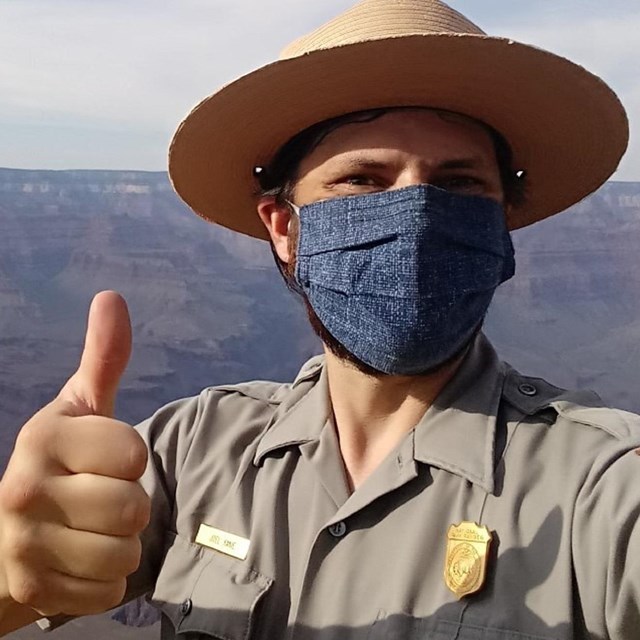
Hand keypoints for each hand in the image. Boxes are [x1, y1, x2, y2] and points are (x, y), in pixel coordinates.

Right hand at [0, 291, 149, 616]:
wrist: (5, 535)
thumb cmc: (59, 464)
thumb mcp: (81, 408)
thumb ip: (103, 358)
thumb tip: (111, 297)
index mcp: (43, 438)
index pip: (134, 453)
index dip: (132, 458)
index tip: (108, 459)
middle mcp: (24, 489)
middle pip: (132, 507)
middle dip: (130, 506)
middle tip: (101, 500)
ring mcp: (23, 546)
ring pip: (124, 553)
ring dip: (121, 544)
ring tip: (92, 530)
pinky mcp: (33, 592)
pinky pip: (110, 590)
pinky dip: (106, 580)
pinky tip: (81, 561)